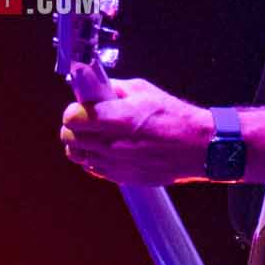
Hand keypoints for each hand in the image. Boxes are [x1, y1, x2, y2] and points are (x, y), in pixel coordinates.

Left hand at [61, 76, 210, 184]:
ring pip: (77, 155)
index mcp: (116, 118)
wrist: (196, 147)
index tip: (81, 107)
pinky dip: (95, 158)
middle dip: (74, 126)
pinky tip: (109, 148)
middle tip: (87, 120)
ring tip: (97, 135)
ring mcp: (115, 163)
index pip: (71, 117)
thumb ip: (114, 89)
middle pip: (68, 137)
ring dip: (82, 143)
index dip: (74, 110)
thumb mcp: (144, 91)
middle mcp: (111, 143)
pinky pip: (92, 168)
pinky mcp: (120, 177)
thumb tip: (96, 87)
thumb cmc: (174, 118)